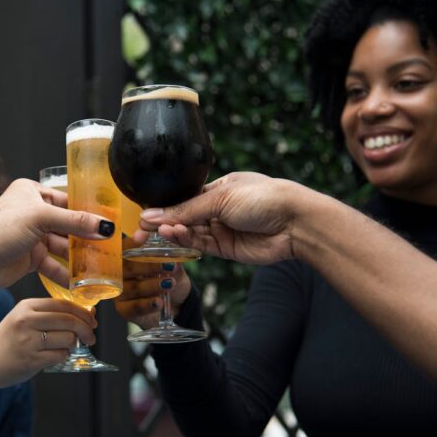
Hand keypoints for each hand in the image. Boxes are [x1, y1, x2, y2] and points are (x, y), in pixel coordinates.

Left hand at [0, 179, 115, 289]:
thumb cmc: (0, 229)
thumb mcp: (41, 218)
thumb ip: (75, 221)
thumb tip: (104, 226)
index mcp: (32, 192)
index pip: (67, 200)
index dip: (88, 211)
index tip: (108, 221)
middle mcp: (33, 212)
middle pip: (68, 224)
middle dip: (86, 237)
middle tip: (108, 246)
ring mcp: (32, 236)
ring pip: (62, 246)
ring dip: (78, 257)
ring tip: (98, 266)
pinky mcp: (31, 257)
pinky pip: (54, 264)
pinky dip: (65, 272)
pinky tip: (79, 282)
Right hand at [0, 298, 96, 388]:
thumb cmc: (9, 340)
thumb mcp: (24, 318)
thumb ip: (51, 314)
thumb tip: (88, 313)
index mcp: (26, 306)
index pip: (63, 304)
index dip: (83, 312)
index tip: (92, 320)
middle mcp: (26, 320)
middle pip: (69, 320)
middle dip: (86, 329)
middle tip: (90, 337)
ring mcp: (28, 341)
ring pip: (67, 338)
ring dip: (73, 344)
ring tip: (65, 347)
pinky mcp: (30, 360)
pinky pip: (60, 355)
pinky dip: (63, 356)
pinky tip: (55, 356)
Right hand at [113, 239, 190, 329]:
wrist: (175, 303)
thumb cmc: (168, 278)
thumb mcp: (173, 265)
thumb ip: (172, 258)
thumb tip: (173, 255)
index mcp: (128, 257)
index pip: (125, 247)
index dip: (132, 243)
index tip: (143, 237)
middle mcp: (119, 273)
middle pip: (126, 267)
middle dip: (148, 265)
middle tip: (168, 265)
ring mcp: (119, 292)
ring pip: (132, 288)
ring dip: (151, 285)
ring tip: (169, 284)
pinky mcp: (124, 309)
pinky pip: (133, 307)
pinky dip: (147, 304)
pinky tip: (159, 302)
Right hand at [136, 172, 299, 264]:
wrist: (295, 222)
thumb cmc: (264, 197)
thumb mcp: (219, 197)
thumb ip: (184, 209)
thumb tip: (151, 214)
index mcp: (217, 188)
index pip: (182, 198)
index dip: (162, 207)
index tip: (142, 215)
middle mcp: (218, 209)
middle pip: (182, 217)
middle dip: (162, 223)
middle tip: (141, 230)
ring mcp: (221, 229)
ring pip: (189, 232)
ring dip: (173, 231)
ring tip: (160, 230)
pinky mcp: (226, 249)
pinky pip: (199, 245)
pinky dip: (186, 241)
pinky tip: (174, 234)